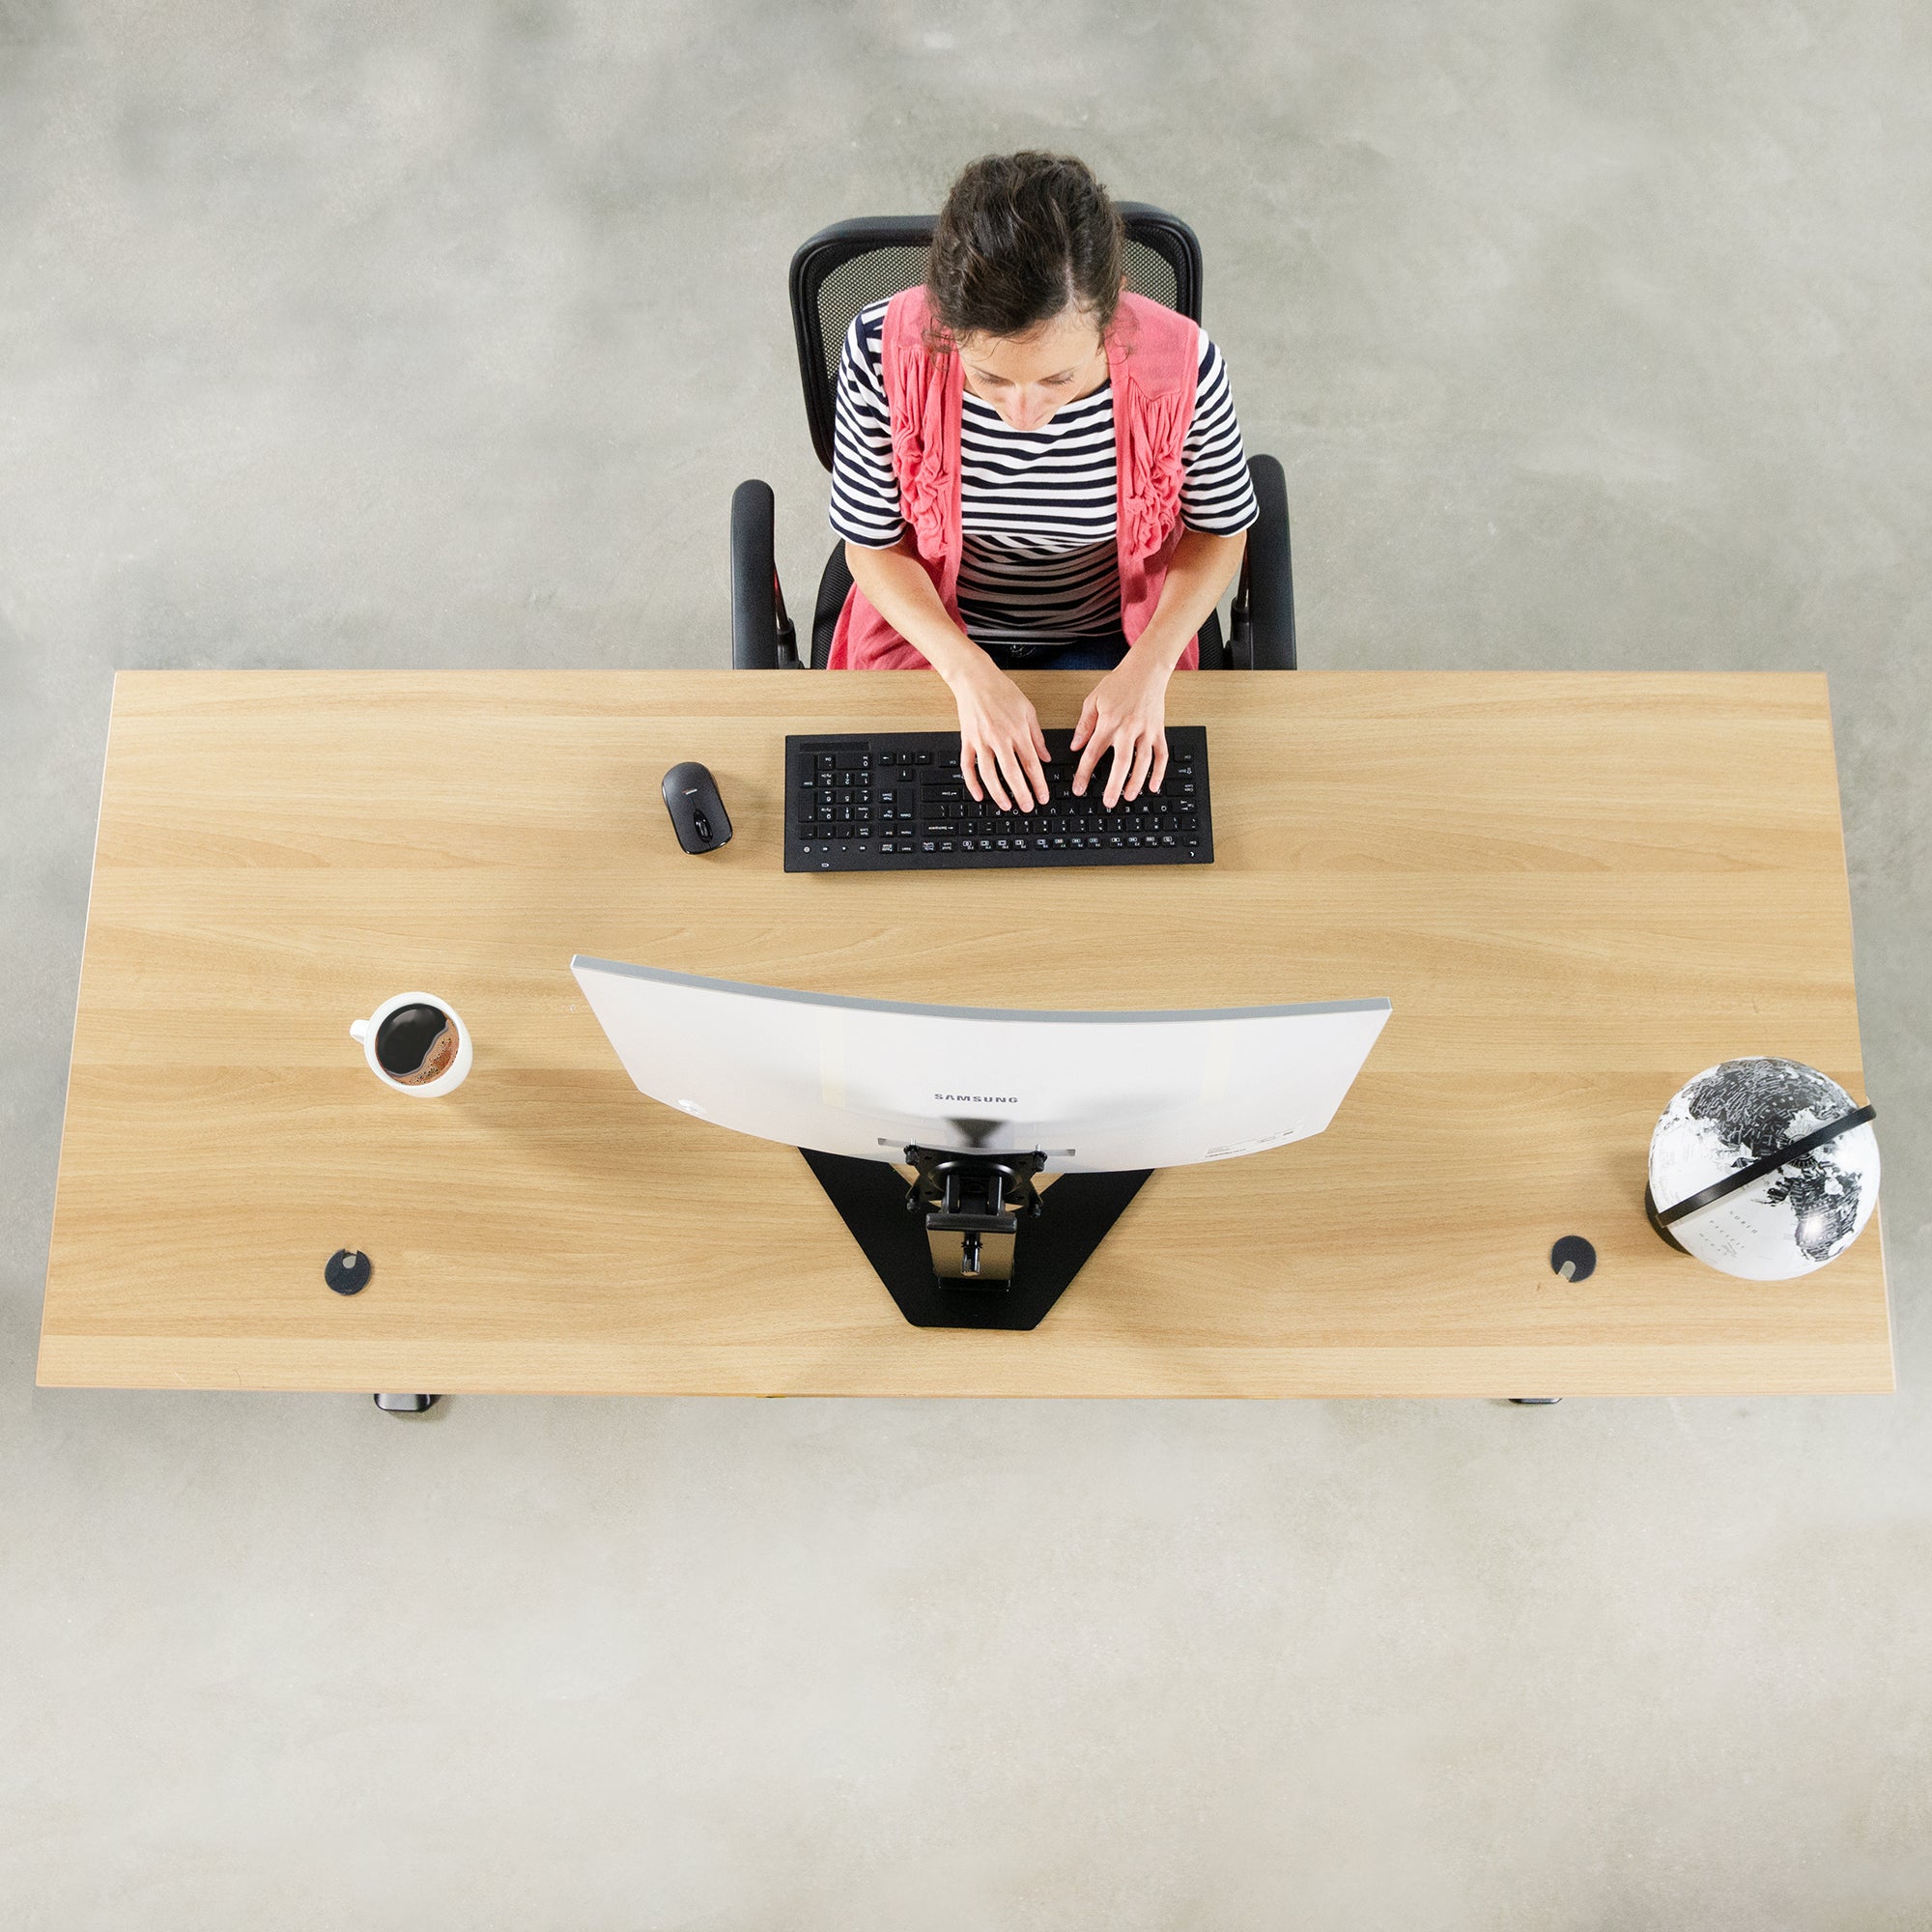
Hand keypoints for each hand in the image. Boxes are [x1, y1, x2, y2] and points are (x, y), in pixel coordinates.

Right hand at [946, 654, 1050, 811]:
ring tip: (1006, 805)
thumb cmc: (1002, 692)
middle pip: (1012, 773)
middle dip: (1021, 794)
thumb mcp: (1028, 710)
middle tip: (1027, 807)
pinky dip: (972, 782)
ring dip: (998, 793)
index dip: (1038, 784)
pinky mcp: (967, 740)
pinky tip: (979, 795)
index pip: (1031, 764)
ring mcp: (981, 740)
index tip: (1043, 797)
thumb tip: (1045, 758)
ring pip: (989, 774)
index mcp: (1018, 731)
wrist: (975, 679)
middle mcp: (1000, 738)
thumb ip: (1037, 737)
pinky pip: (968, 766)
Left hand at [1071, 649, 1171, 805]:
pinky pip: (1161, 754)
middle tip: (1108, 802)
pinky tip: (1154, 786)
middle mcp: (1128, 728)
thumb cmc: (1119, 683)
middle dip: (1114, 784)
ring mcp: (1146, 730)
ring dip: (1137, 781)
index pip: (1093, 753)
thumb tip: (1075, 746)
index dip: (1084, 773)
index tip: (1078, 789)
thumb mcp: (1093, 700)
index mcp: (1109, 722)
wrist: (1146, 669)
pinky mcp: (1159, 730)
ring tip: (1129, 796)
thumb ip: (1084, 725)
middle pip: (1121, 762)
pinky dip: (1160, 771)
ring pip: (1143, 761)